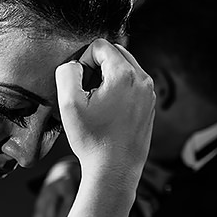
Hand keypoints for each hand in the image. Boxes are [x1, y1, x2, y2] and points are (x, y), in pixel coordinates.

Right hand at [55, 39, 154, 181]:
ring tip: (96, 103)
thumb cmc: (93, 139)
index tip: (78, 84)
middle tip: (86, 91)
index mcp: (125, 75)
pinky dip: (118, 90)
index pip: (100, 46)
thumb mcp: (69, 103)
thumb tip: (74, 65)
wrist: (114, 170)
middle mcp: (142, 80)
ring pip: (125, 69)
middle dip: (97, 66)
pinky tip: (107, 113)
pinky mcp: (149, 107)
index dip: (83, 60)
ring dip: (107, 78)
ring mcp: (149, 94)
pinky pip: (132, 85)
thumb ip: (67, 73)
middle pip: (116, 53)